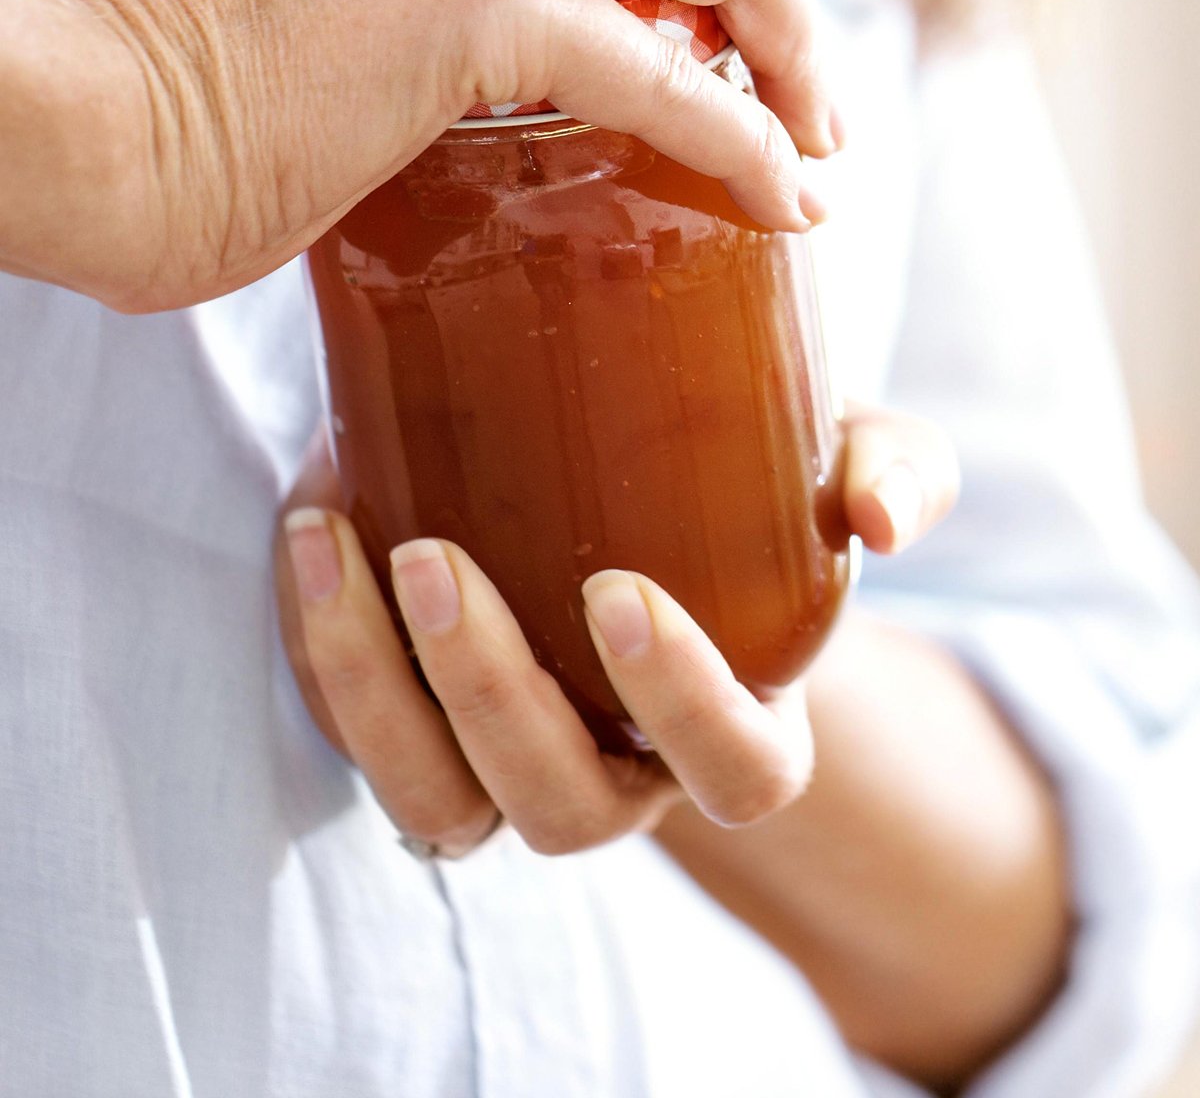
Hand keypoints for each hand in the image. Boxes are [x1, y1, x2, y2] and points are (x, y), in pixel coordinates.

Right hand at [36, 0, 836, 310]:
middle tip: (797, 90)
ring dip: (802, 50)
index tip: (753, 26)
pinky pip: (678, 71)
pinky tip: (780, 201)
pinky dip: (753, 142)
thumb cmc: (194, 69)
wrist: (83, 112)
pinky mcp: (478, 7)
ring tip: (805, 147)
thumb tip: (510, 16)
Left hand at [275, 404, 957, 857]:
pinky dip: (321, 651)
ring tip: (332, 545)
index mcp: (738, 732)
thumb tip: (886, 517)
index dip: (681, 705)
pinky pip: (360, 737)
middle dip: (489, 693)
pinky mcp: (423, 731)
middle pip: (560, 806)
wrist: (649, 495)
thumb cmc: (758, 495)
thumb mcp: (842, 460)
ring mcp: (512, 770)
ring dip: (372, 686)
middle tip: (437, 556)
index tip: (618, 591)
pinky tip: (311, 529)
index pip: (735, 771)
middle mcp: (621, 779)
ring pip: (437, 799)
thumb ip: (893, 472)